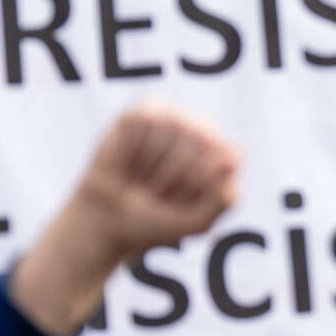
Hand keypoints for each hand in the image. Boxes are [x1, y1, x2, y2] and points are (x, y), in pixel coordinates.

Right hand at [9, 102, 239, 335]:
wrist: (106, 222)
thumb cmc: (156, 221)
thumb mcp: (196, 222)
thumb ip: (224, 199)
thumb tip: (229, 161)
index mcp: (225, 156)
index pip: (229, 156)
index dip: (202, 182)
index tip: (181, 202)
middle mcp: (204, 131)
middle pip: (202, 139)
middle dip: (175, 175)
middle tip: (158, 193)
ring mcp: (173, 118)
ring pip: (175, 126)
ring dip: (152, 164)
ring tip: (143, 178)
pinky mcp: (141, 113)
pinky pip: (145, 121)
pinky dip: (132, 149)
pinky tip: (127, 162)